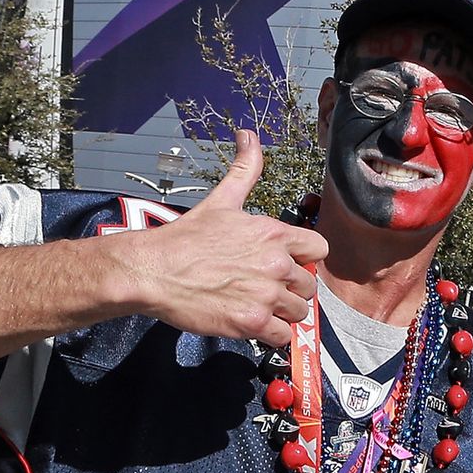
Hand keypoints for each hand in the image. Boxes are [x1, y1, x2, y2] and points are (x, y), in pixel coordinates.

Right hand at [104, 130, 326, 345]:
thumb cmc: (184, 238)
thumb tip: (249, 135)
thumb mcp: (221, 200)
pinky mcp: (252, 323)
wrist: (153, 270)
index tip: (287, 264)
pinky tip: (254, 325)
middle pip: (309, 285)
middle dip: (291, 289)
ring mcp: (266, 295)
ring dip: (284, 313)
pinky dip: (272, 335)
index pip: (319, 249)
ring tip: (260, 308)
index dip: (305, 259)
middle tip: (266, 289)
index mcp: (274, 233)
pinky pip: (283, 337)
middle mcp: (277, 264)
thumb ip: (244, 169)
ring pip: (299, 312)